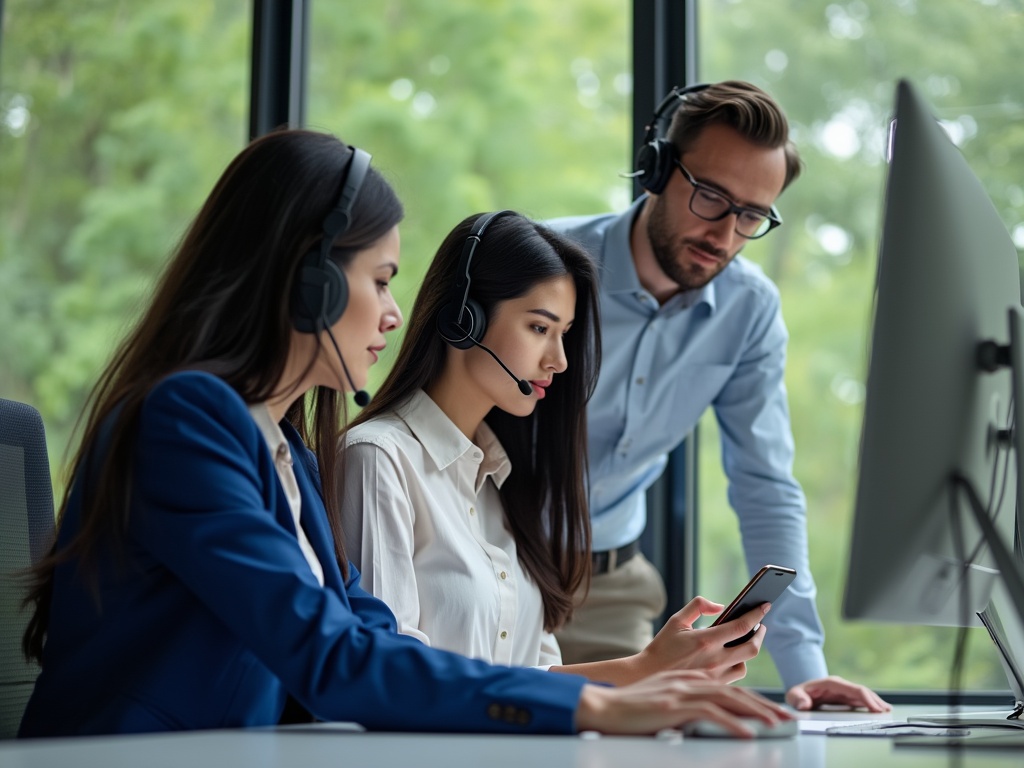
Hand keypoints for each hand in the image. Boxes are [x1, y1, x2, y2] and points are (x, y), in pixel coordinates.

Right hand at [575, 670, 793, 736]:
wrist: (606, 705)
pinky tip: (748, 735)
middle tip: (789, 718)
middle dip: (767, 704)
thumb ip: (688, 691)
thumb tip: (713, 708)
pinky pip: (712, 714)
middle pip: (737, 689)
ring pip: (730, 699)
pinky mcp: (676, 706)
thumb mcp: (665, 689)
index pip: (731, 683)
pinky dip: (733, 724)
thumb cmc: (633, 703)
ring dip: (758, 713)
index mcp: (691, 675)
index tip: (776, 707)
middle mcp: (691, 679)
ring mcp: (683, 691)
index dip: (757, 694)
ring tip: (778, 725)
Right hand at [635, 597, 769, 682]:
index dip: (756, 614)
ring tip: (744, 642)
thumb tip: (720, 605)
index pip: (741, 626)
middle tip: (761, 626)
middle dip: (760, 635)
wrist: (645, 677)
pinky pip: (735, 677)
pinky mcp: (713, 688)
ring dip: (748, 652)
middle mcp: (714, 660)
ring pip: (745, 664)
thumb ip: (698, 606)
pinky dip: (737, 665)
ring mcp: (715, 677)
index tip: (765, 605)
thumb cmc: (661, 648)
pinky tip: (733, 658)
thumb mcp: (676, 621)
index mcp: (705, 640)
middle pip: (752, 648)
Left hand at [785, 675, 891, 711]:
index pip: (852, 689)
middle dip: (874, 701)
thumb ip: (798, 699)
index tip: (875, 708)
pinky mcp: (846, 698)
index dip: (865, 698)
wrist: (799, 693)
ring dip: (875, 702)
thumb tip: (805, 705)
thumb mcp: (793, 696)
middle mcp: (840, 685)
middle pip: (861, 691)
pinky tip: (879, 710)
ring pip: (864, 695)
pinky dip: (871, 704)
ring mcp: (844, 691)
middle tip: (886, 712)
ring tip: (887, 711)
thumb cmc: (798, 694)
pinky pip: (861, 700)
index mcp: (831, 683)